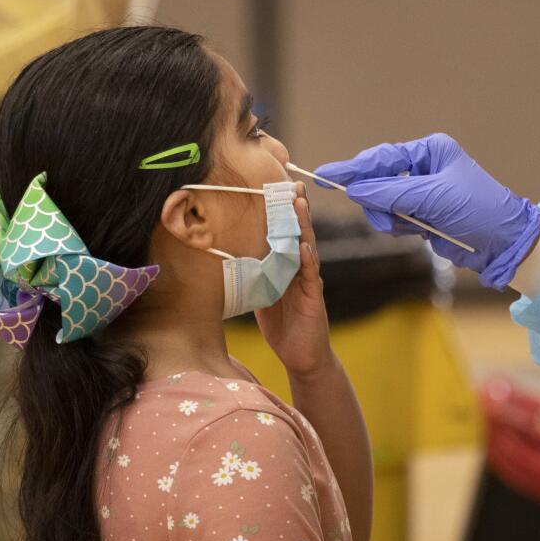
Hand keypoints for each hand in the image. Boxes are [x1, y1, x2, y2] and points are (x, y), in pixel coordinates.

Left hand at [254, 183, 331, 374]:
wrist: (303, 356)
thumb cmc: (282, 326)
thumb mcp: (262, 296)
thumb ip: (253, 277)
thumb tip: (224, 261)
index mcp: (287, 267)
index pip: (285, 234)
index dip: (281, 212)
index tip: (274, 187)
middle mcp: (300, 269)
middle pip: (299, 233)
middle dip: (296, 209)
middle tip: (291, 183)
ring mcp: (310, 281)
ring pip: (307, 247)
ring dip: (304, 226)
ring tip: (299, 204)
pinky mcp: (314, 297)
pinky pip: (311, 276)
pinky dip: (308, 260)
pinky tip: (305, 247)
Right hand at [314, 133, 539, 288]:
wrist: (504, 244)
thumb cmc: (477, 210)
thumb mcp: (433, 197)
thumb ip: (391, 192)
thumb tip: (355, 189)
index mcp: (430, 152)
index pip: (383, 157)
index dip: (353, 168)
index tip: (324, 175)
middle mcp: (424, 168)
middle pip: (378, 179)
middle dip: (377, 198)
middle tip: (384, 214)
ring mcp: (422, 193)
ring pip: (383, 203)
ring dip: (389, 216)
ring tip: (410, 225)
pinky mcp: (422, 216)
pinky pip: (394, 219)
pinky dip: (397, 226)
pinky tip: (416, 230)